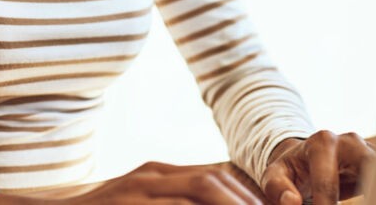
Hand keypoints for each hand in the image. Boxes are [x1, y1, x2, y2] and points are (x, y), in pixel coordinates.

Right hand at [0, 161, 263, 203]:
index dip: (249, 194)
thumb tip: (216, 193)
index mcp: (158, 174)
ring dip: (233, 202)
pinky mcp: (127, 201)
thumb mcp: (138, 199)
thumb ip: (172, 198)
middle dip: (248, 201)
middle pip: (216, 181)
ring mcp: (137, 188)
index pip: (218, 176)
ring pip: (203, 187)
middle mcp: (151, 175)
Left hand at [259, 131, 375, 204]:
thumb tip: (291, 201)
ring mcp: (368, 150)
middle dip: (368, 189)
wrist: (305, 160)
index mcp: (322, 142)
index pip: (327, 183)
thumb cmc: (290, 170)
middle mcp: (350, 142)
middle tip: (368, 199)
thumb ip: (277, 188)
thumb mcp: (274, 175)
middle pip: (368, 168)